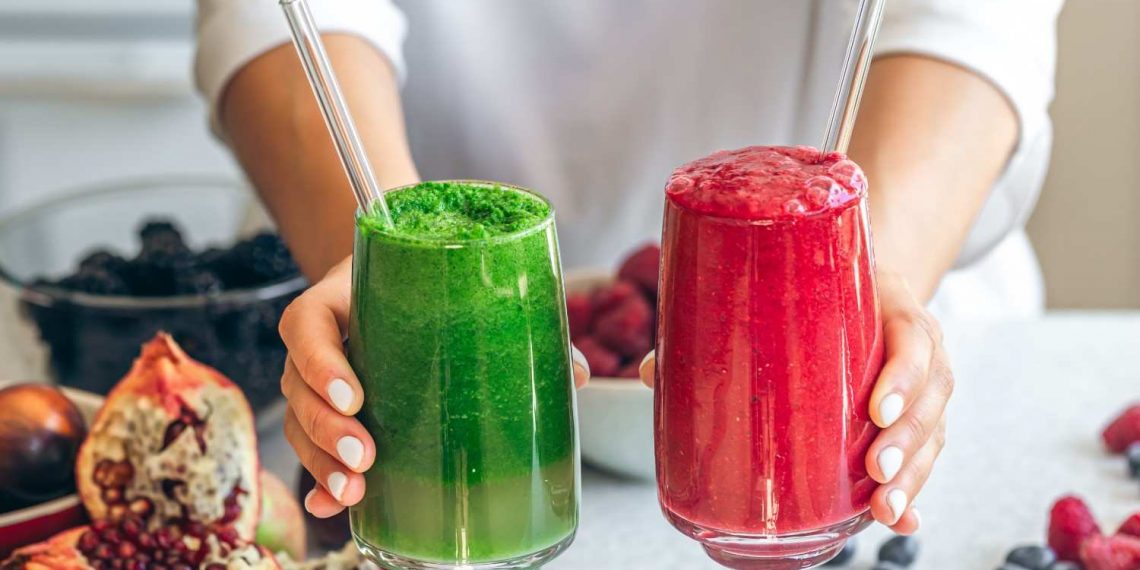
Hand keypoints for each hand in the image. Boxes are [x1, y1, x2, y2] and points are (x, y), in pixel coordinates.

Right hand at [278, 256, 590, 516]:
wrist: (395, 279)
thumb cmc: (427, 284)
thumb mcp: (455, 288)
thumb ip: (511, 320)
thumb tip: (576, 373)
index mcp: (339, 299)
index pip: (305, 324)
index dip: (320, 362)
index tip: (355, 395)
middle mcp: (320, 341)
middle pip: (296, 384)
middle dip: (325, 428)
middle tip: (366, 454)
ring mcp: (317, 381)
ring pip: (298, 423)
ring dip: (321, 462)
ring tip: (355, 490)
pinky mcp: (328, 413)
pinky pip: (310, 449)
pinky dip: (319, 482)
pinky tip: (335, 505)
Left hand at [639, 270, 952, 534]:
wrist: (858, 280)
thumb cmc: (813, 289)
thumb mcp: (783, 292)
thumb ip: (719, 325)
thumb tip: (647, 373)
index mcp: (889, 301)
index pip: (913, 334)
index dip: (903, 373)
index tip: (876, 408)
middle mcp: (915, 341)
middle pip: (932, 392)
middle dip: (907, 438)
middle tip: (876, 470)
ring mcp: (921, 381)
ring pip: (933, 429)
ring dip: (914, 474)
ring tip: (884, 511)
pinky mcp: (914, 414)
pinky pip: (923, 453)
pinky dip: (914, 491)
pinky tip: (903, 524)